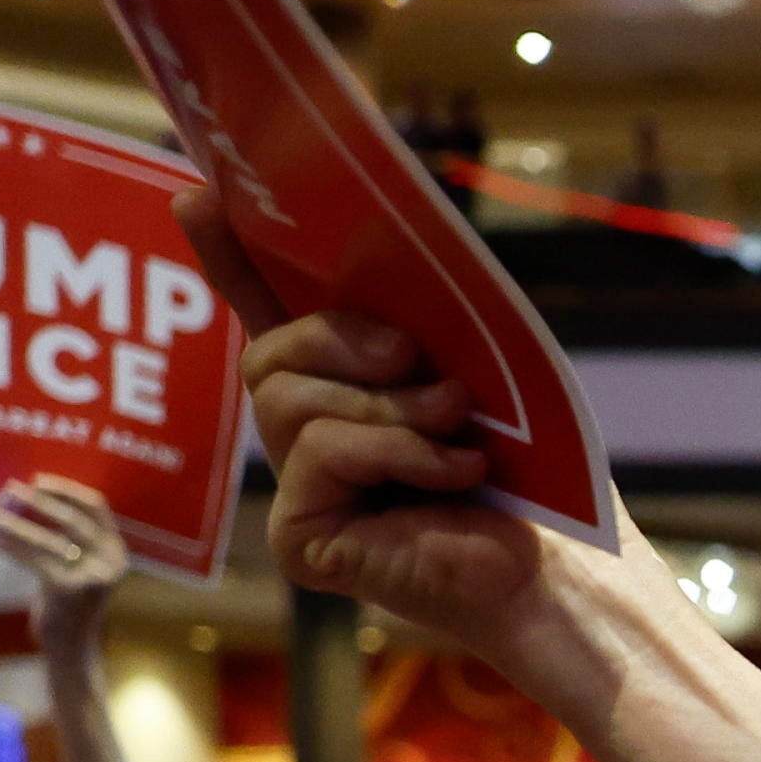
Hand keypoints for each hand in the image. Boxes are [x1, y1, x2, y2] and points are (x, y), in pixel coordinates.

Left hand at [0, 475, 127, 647]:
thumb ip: (67, 539)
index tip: (37, 480)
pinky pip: (35, 561)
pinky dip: (10, 547)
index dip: (67, 489)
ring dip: (13, 522)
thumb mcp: (77, 567)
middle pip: (72, 520)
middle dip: (38, 501)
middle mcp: (111, 562)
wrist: (71, 646)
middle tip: (8, 489)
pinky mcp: (70, 593)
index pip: (97, 507)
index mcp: (116, 551)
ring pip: (48, 540)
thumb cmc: (67, 602)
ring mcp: (93, 578)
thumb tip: (26, 498)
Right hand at [190, 190, 616, 681]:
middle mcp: (308, 432)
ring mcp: (299, 487)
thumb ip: (414, 324)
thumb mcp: (474, 371)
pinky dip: (395, 452)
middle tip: (415, 360)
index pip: (268, 310)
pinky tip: (453, 473)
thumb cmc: (527, 474)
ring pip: (288, 401)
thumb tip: (371, 292)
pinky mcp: (301, 538)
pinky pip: (319, 452)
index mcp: (346, 382)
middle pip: (270, 352)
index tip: (199, 196)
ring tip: (455, 425)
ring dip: (386, 404)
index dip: (230, 255)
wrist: (561, 565)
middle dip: (342, 342)